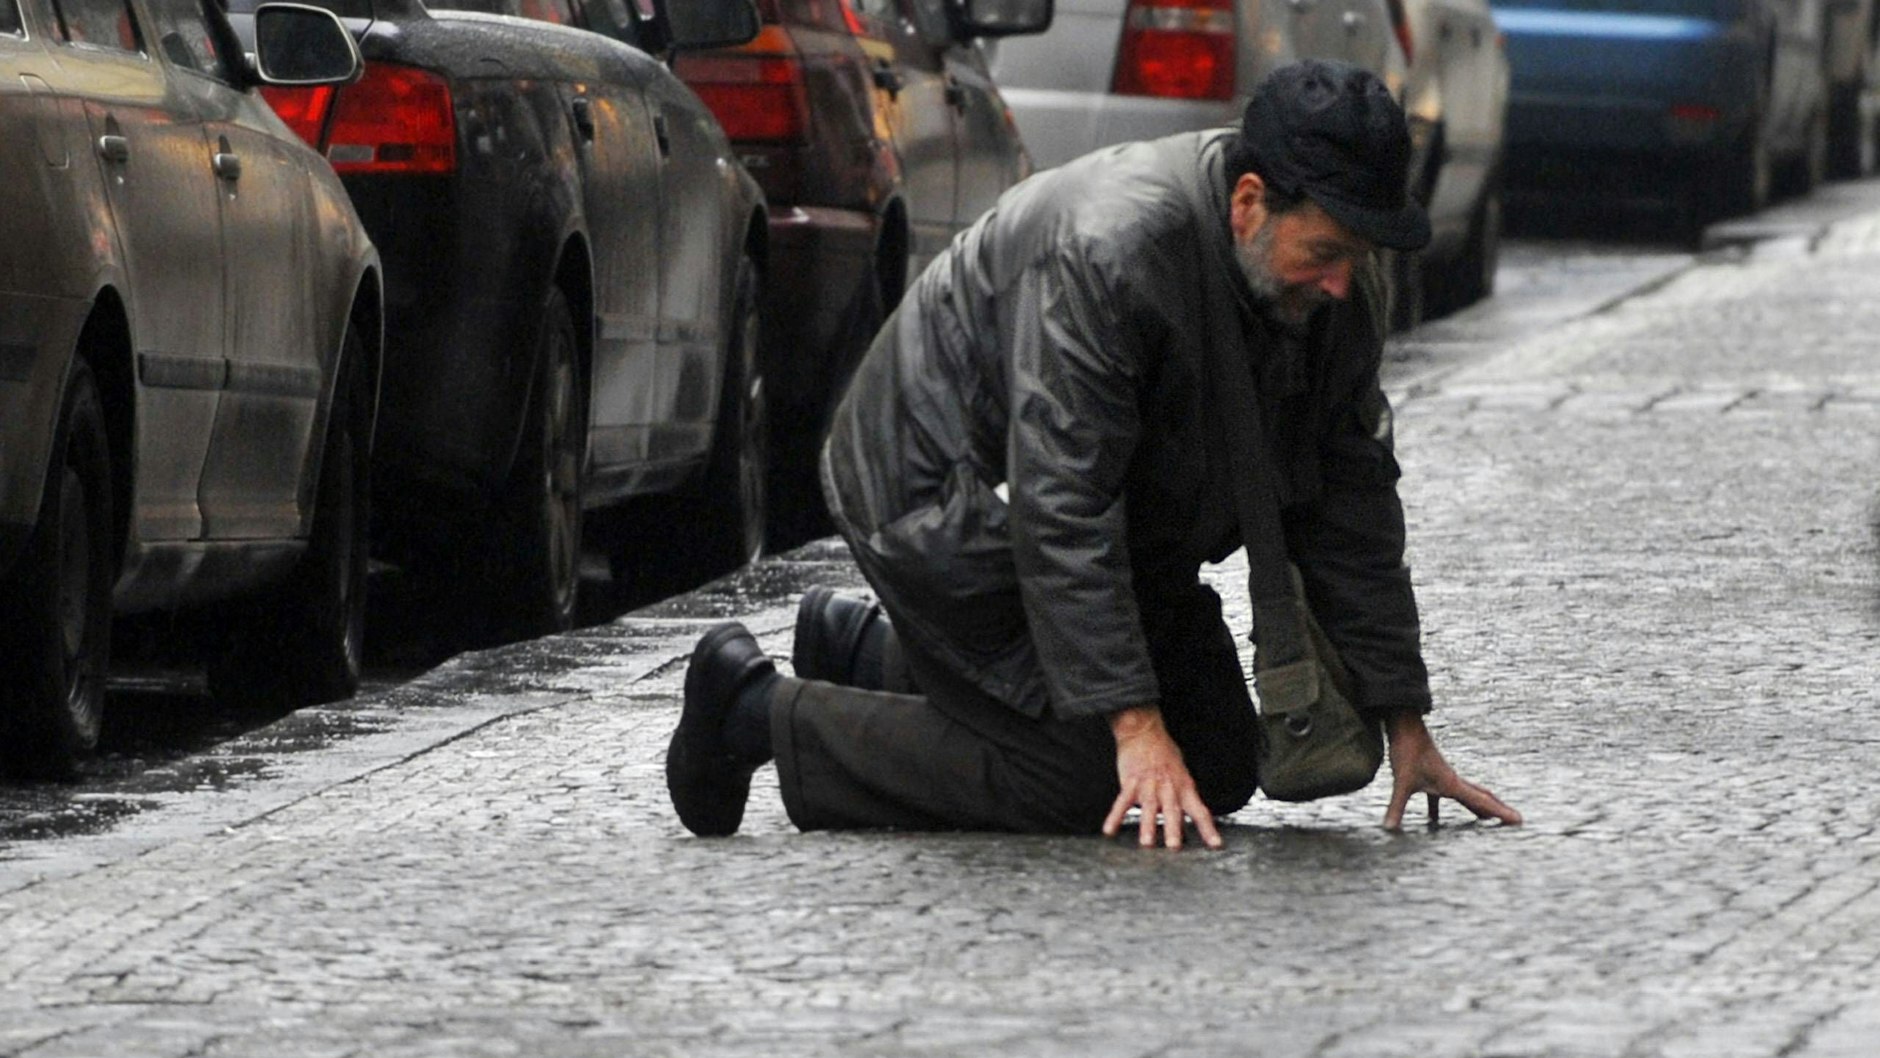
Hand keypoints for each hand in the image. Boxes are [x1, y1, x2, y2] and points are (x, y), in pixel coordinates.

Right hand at [1101, 705, 1222, 849]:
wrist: (1144, 731)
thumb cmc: (1164, 752)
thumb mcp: (1181, 772)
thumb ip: (1182, 794)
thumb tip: (1185, 815)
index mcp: (1184, 787)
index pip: (1200, 811)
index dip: (1208, 829)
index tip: (1216, 845)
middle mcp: (1168, 788)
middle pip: (1172, 811)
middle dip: (1173, 829)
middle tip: (1174, 847)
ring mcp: (1148, 786)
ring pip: (1149, 808)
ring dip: (1148, 826)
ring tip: (1146, 843)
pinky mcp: (1130, 782)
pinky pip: (1122, 802)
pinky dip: (1115, 817)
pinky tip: (1109, 830)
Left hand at [1382, 710, 1521, 829]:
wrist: (1403, 725)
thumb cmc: (1407, 750)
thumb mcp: (1401, 782)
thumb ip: (1397, 807)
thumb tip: (1389, 830)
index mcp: (1452, 784)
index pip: (1482, 801)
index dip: (1501, 813)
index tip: (1520, 820)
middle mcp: (1452, 781)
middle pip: (1481, 798)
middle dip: (1496, 810)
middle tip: (1514, 820)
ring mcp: (1442, 777)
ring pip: (1464, 795)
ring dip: (1474, 808)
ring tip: (1484, 820)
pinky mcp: (1429, 775)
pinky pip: (1439, 796)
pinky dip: (1439, 808)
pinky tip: (1433, 820)